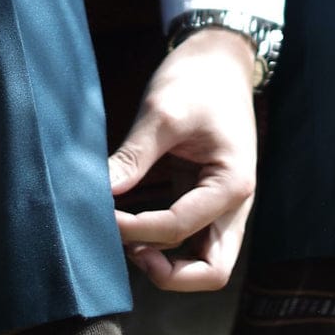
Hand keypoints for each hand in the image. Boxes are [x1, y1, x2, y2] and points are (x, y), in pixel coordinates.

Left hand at [108, 27, 256, 290]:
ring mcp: (225, 210)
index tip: (102, 213)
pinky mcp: (208, 205)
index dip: (135, 229)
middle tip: (129, 250)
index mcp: (232, 184)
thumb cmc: (198, 80)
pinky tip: (134, 231)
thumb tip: (98, 194)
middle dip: (168, 273)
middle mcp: (236, 207)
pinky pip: (193, 244)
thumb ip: (132, 157)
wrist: (221, 60)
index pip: (180, 227)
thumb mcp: (162, 111)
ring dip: (168, 265)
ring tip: (129, 242)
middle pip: (212, 272)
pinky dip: (166, 248)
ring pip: (205, 266)